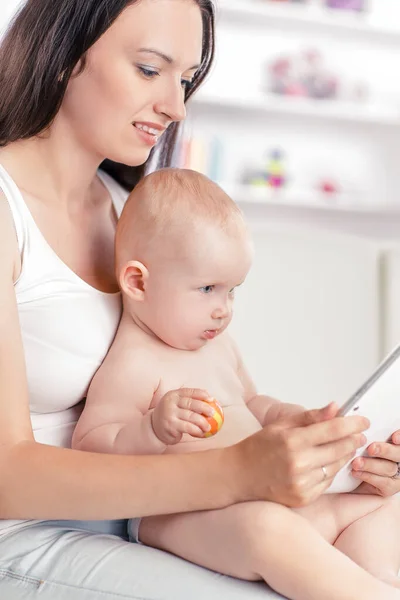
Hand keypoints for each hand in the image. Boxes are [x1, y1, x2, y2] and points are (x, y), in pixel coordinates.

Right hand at [151, 388, 214, 444]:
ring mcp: (170, 414)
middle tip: (213, 413)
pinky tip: (202, 433)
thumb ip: (190, 400)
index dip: (201, 394)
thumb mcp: (177, 404)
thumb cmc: (171, 414)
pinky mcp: (171, 425)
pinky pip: (188, 427)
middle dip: (204, 408)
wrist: (155, 428)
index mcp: (173, 394)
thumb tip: (211, 398)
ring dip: (203, 422)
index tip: (212, 399)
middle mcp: (170, 402)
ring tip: (209, 427)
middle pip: (190, 403)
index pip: (189, 392)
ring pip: (191, 416)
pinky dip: (197, 430)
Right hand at [232, 402, 368, 507]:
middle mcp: (298, 463)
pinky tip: (327, 463)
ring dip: (344, 455)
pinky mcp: (303, 497)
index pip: (332, 429)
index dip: (352, 424)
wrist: (239, 476)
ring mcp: (301, 483)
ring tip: (345, 447)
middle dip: (352, 440)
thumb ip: (310, 417)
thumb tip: (335, 407)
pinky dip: (331, 471)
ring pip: (336, 467)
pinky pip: (326, 482)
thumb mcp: (280, 425)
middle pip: (339, 449)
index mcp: (292, 441)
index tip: (363, 420)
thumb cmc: (259, 447)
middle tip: (358, 434)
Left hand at [350, 430, 399, 495]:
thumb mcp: (350, 434)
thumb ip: (349, 424)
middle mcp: (396, 456)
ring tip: (356, 462)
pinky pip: (385, 483)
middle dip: (385, 450)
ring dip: (372, 464)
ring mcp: (396, 472)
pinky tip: (357, 472)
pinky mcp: (390, 487)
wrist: (344, 476)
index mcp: (391, 440)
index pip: (398, 436)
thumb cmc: (351, 451)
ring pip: (390, 468)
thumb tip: (335, 408)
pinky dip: (369, 476)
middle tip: (371, 448)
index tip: (393, 437)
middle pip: (398, 452)